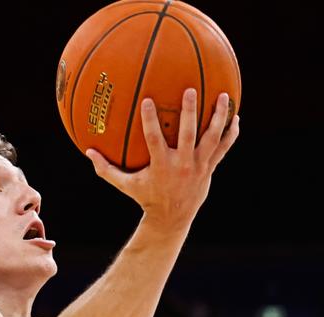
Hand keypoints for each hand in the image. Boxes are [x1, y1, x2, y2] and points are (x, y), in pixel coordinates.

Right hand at [86, 88, 239, 229]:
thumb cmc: (146, 198)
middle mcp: (182, 165)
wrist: (172, 219)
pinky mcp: (209, 168)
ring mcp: (199, 167)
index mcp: (161, 166)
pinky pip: (224, 149)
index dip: (150, 121)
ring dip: (219, 117)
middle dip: (190, 113)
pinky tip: (236, 117)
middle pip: (188, 135)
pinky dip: (231, 134)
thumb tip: (87, 152)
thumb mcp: (125, 185)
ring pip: (212, 139)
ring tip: (224, 96)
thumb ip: (106, 169)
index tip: (147, 101)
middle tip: (190, 90)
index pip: (154, 141)